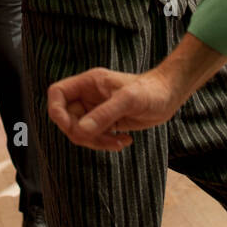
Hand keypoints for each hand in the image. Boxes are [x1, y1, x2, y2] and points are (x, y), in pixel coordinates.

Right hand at [47, 68, 182, 150]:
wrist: (170, 95)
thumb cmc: (151, 91)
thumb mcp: (129, 100)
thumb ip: (104, 114)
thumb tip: (80, 132)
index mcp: (88, 83)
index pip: (57, 94)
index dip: (57, 112)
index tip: (72, 126)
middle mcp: (88, 96)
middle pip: (67, 118)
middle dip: (82, 133)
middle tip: (103, 138)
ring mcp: (96, 109)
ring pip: (80, 131)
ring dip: (96, 142)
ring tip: (119, 141)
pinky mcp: (106, 121)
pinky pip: (94, 137)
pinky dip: (106, 143)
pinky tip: (125, 141)